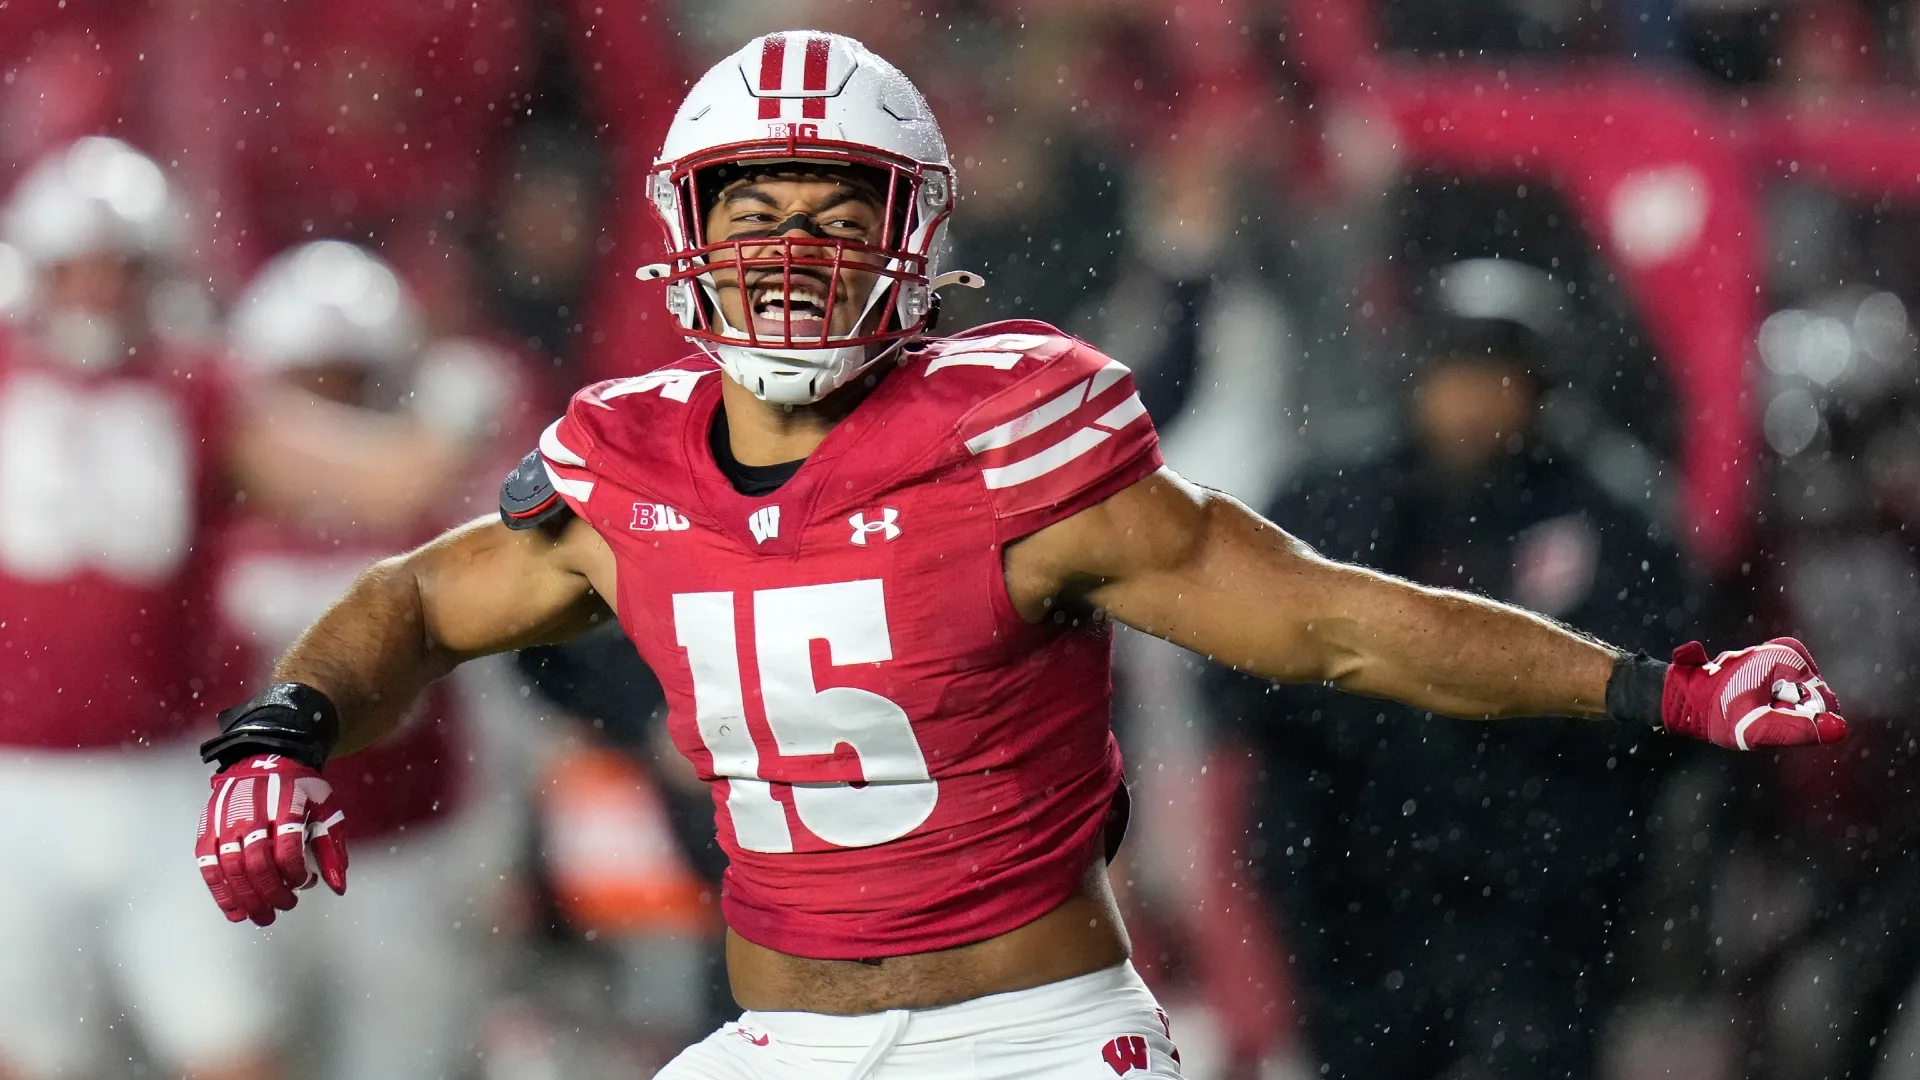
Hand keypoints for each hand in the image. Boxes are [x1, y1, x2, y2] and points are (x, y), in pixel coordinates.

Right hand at [196, 754, 346, 925]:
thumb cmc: (299, 788)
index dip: (296, 874)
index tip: (305, 882)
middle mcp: (251, 815)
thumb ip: (332, 847)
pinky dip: (221, 891)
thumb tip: (338, 886)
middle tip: (285, 907)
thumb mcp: (325, 807)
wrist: (264, 758)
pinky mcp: (208, 829)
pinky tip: (234, 909)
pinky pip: (209, 866)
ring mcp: (225, 823)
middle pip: (258, 865)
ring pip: (232, 869)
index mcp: (284, 807)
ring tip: (262, 916)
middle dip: (272, 893)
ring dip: (248, 899)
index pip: (287, 850)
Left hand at [1663, 637, 1846, 749]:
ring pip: (1796, 693)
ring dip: (1780, 709)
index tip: (1773, 719)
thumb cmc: (1716, 712)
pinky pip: (1784, 690)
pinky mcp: (1763, 665)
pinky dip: (1772, 704)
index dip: (1802, 717)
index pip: (1820, 696)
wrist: (1681, 699)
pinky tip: (1752, 705)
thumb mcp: (1757, 727)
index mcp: (1783, 655)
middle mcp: (1780, 649)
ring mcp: (1771, 656)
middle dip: (1791, 711)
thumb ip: (1798, 729)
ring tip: (1753, 710)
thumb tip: (1840, 729)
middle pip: (1809, 693)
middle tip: (1762, 715)